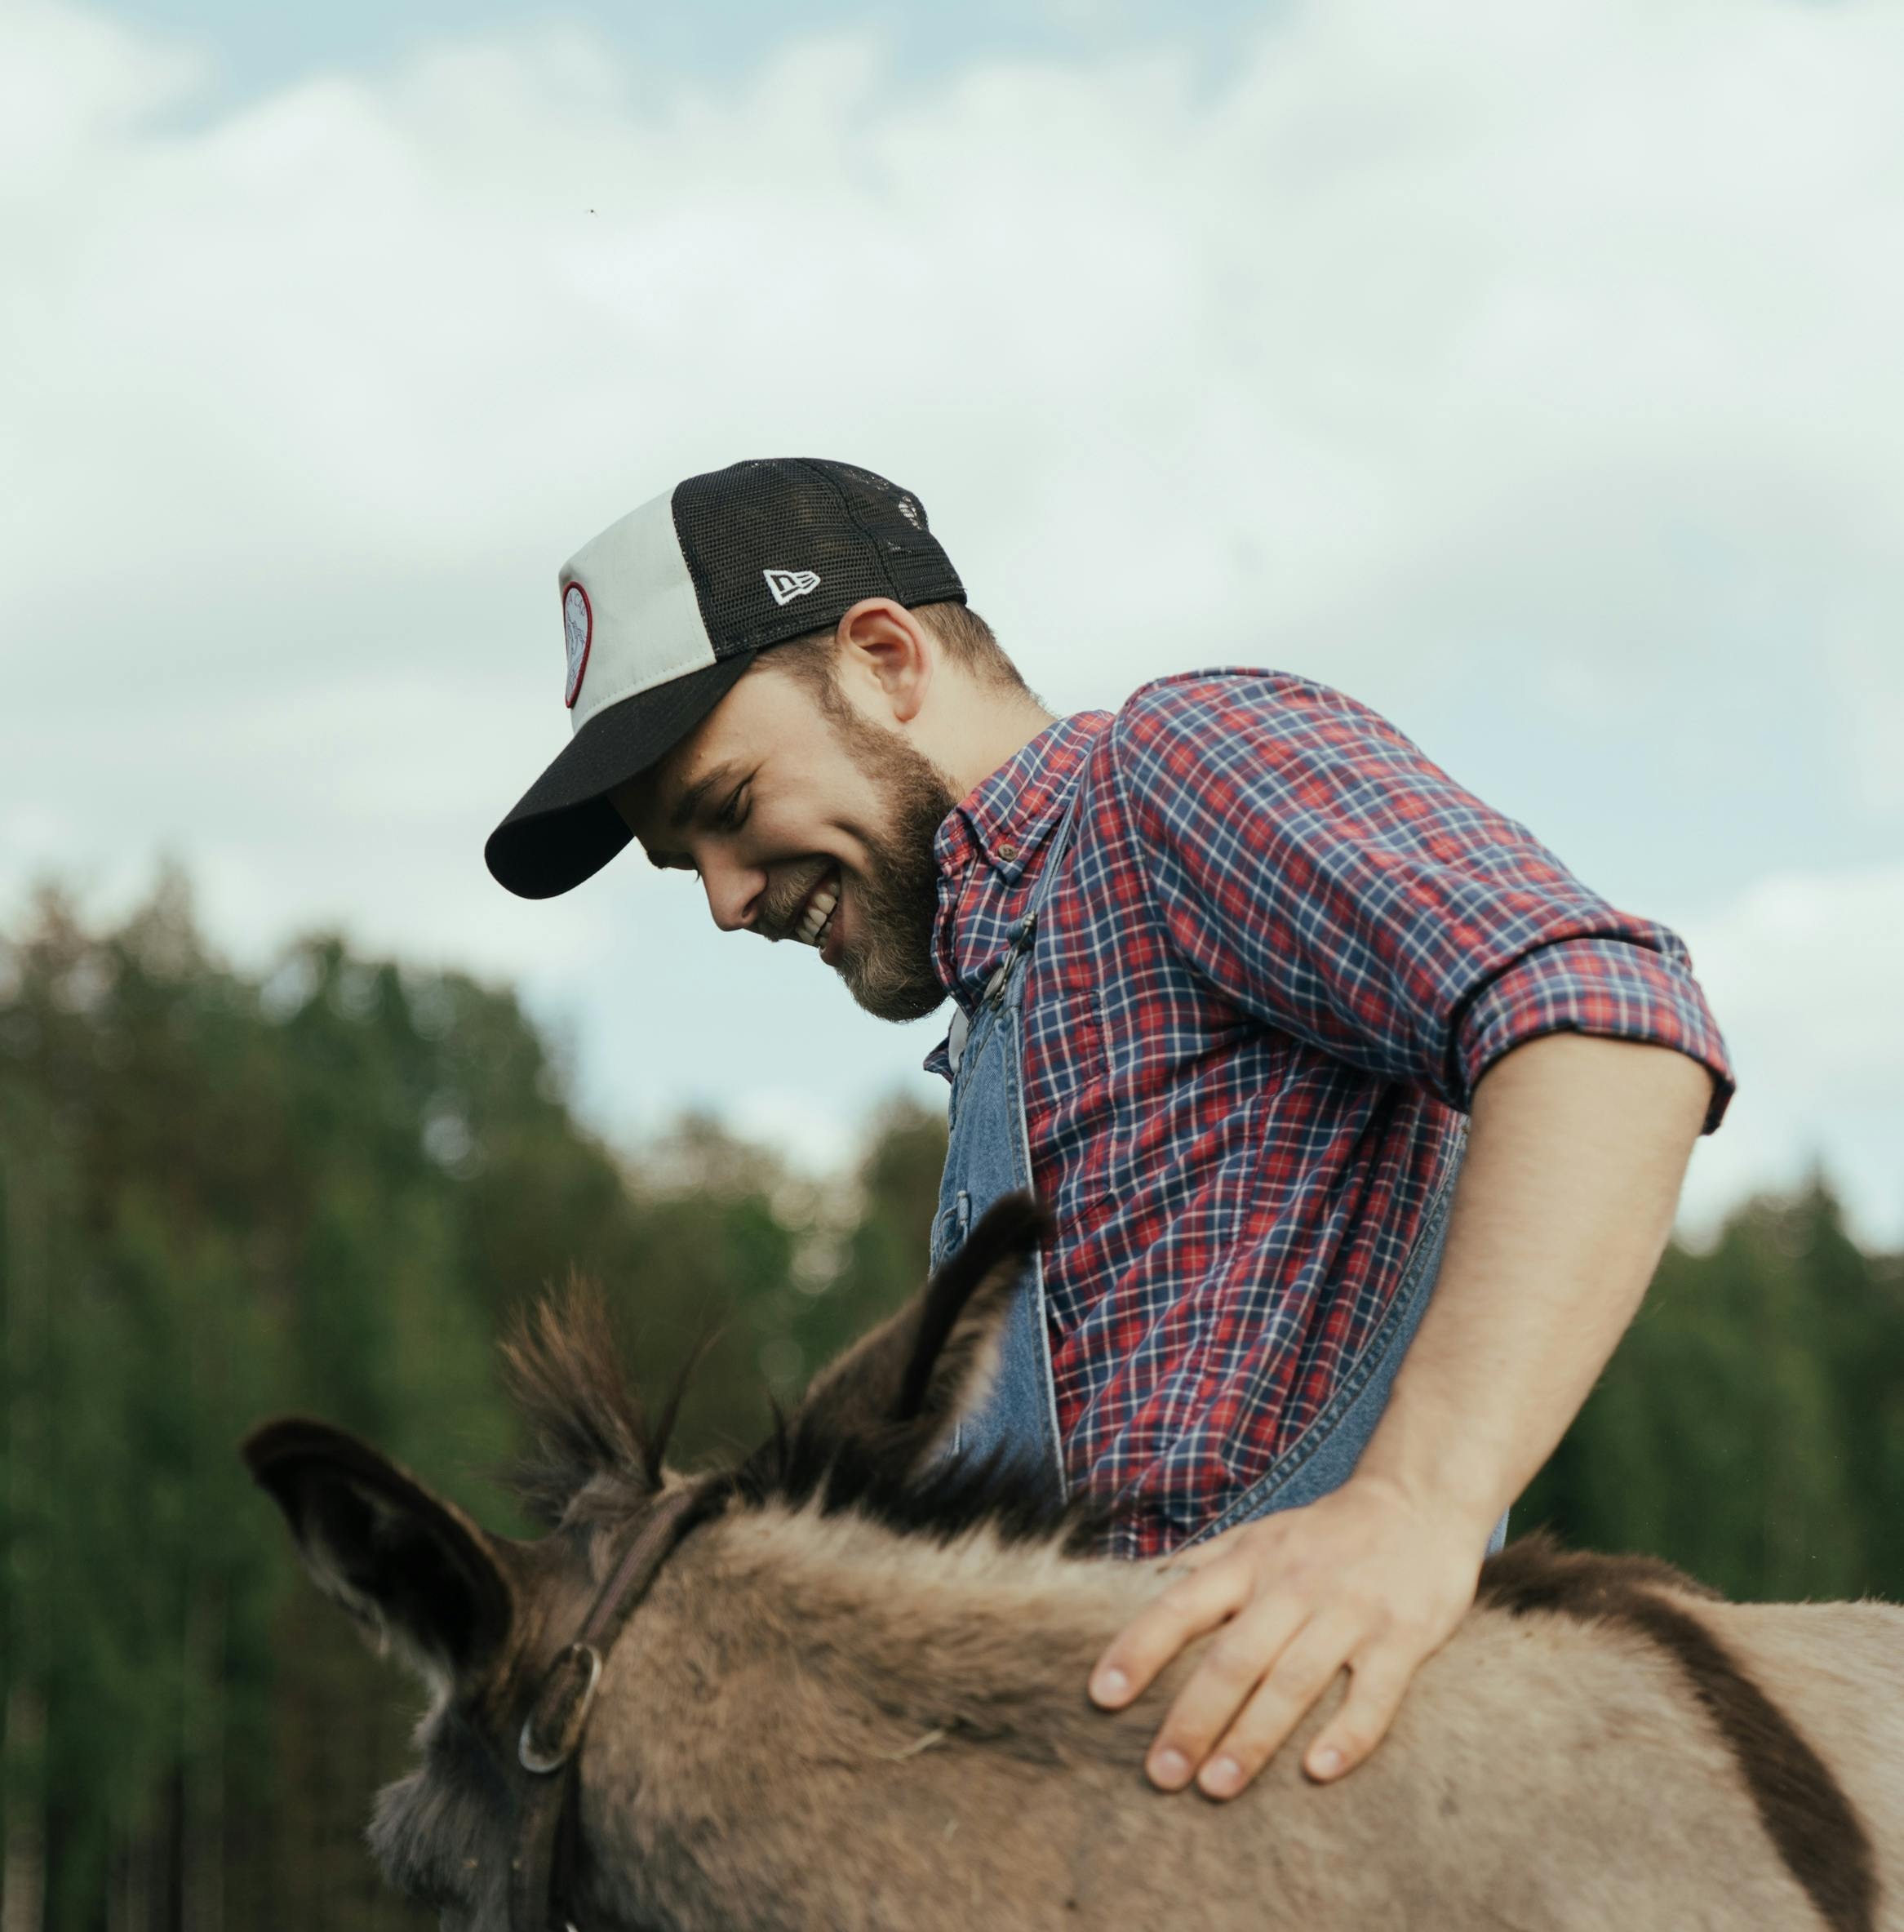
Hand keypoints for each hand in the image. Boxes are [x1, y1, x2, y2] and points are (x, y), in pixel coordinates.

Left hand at [1088, 1475, 1486, 1797]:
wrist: (1417, 1503)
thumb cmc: (1322, 1535)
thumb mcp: (1255, 1536)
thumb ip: (1198, 1566)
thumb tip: (1125, 1587)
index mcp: (1248, 1562)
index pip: (1181, 1605)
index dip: (1138, 1648)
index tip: (1103, 1695)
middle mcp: (1292, 1585)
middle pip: (1233, 1657)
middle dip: (1193, 1718)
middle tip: (1159, 1773)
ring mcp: (1349, 1611)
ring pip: (1293, 1680)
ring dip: (1253, 1737)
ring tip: (1216, 1787)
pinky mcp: (1402, 1637)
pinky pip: (1374, 1694)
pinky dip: (1348, 1734)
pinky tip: (1318, 1771)